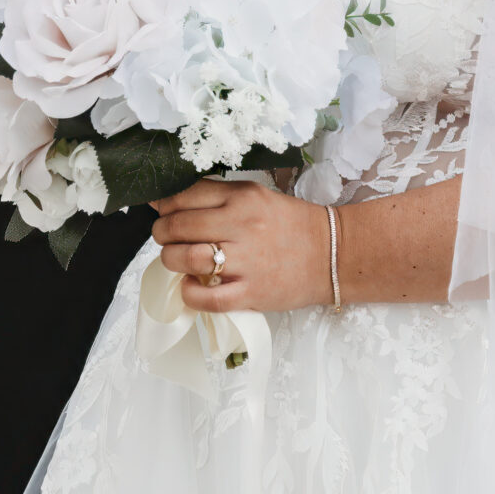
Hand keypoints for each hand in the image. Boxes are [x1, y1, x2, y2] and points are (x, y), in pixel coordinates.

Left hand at [151, 180, 334, 314]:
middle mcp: (242, 226)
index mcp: (242, 198)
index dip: (163, 205)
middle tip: (166, 238)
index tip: (161, 212)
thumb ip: (216, 198)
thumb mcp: (256, 197)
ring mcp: (247, 261)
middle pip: (178, 226)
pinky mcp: (252, 293)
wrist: (333, 254)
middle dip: (162, 233)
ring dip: (170, 260)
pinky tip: (191, 287)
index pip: (184, 196)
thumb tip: (166, 203)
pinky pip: (207, 298)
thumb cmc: (292, 225)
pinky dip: (189, 293)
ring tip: (177, 260)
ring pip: (186, 259)